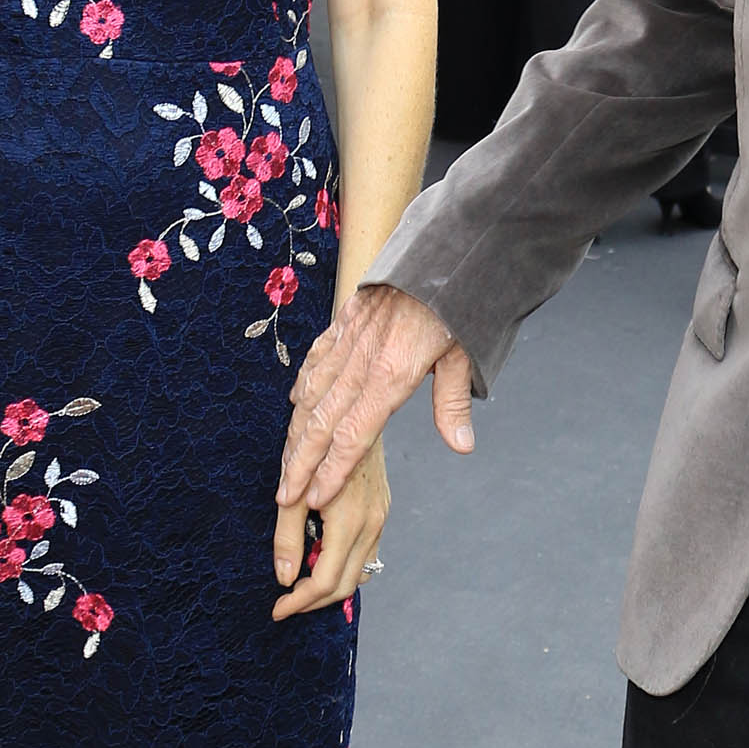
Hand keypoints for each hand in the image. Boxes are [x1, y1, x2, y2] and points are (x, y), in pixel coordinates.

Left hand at [272, 435, 388, 616]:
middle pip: (346, 585)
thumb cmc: (315, 443)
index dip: (299, 602)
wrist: (352, 406)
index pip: (326, 582)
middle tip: (285, 603)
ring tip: (299, 581)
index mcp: (349, 520)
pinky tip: (320, 556)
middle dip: (313, 601)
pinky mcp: (382, 509)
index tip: (277, 609)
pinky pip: (367, 552)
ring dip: (329, 584)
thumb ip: (287, 537)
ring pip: (360, 571)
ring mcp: (381, 516)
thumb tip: (284, 576)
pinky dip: (343, 565)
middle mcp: (372, 523)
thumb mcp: (290, 491)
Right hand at [279, 283, 474, 518]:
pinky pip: (316, 359)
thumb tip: (462, 446)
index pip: (354, 435)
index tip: (315, 499)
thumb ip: (452, 403)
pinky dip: (303, 385)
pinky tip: (295, 405)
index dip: (333, 470)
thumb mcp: (464, 355)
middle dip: (300, 464)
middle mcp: (361, 361)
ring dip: (295, 433)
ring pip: (310, 395)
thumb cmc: (457, 304)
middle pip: (322, 423)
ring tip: (284, 464)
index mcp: (391, 374)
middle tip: (285, 497)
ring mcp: (348, 339)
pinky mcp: (344, 321)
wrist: (439, 249)